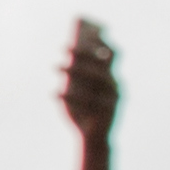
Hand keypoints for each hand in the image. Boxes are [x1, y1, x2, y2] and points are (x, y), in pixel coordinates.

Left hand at [61, 17, 118, 138]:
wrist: (92, 137)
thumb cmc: (81, 109)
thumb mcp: (75, 90)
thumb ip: (74, 74)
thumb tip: (68, 55)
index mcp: (109, 76)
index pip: (112, 54)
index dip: (102, 41)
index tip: (86, 31)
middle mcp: (115, 84)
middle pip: (103, 63)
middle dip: (86, 53)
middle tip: (65, 47)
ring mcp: (114, 98)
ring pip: (99, 78)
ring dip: (77, 69)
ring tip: (55, 65)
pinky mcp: (108, 112)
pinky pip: (90, 101)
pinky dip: (71, 96)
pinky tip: (55, 93)